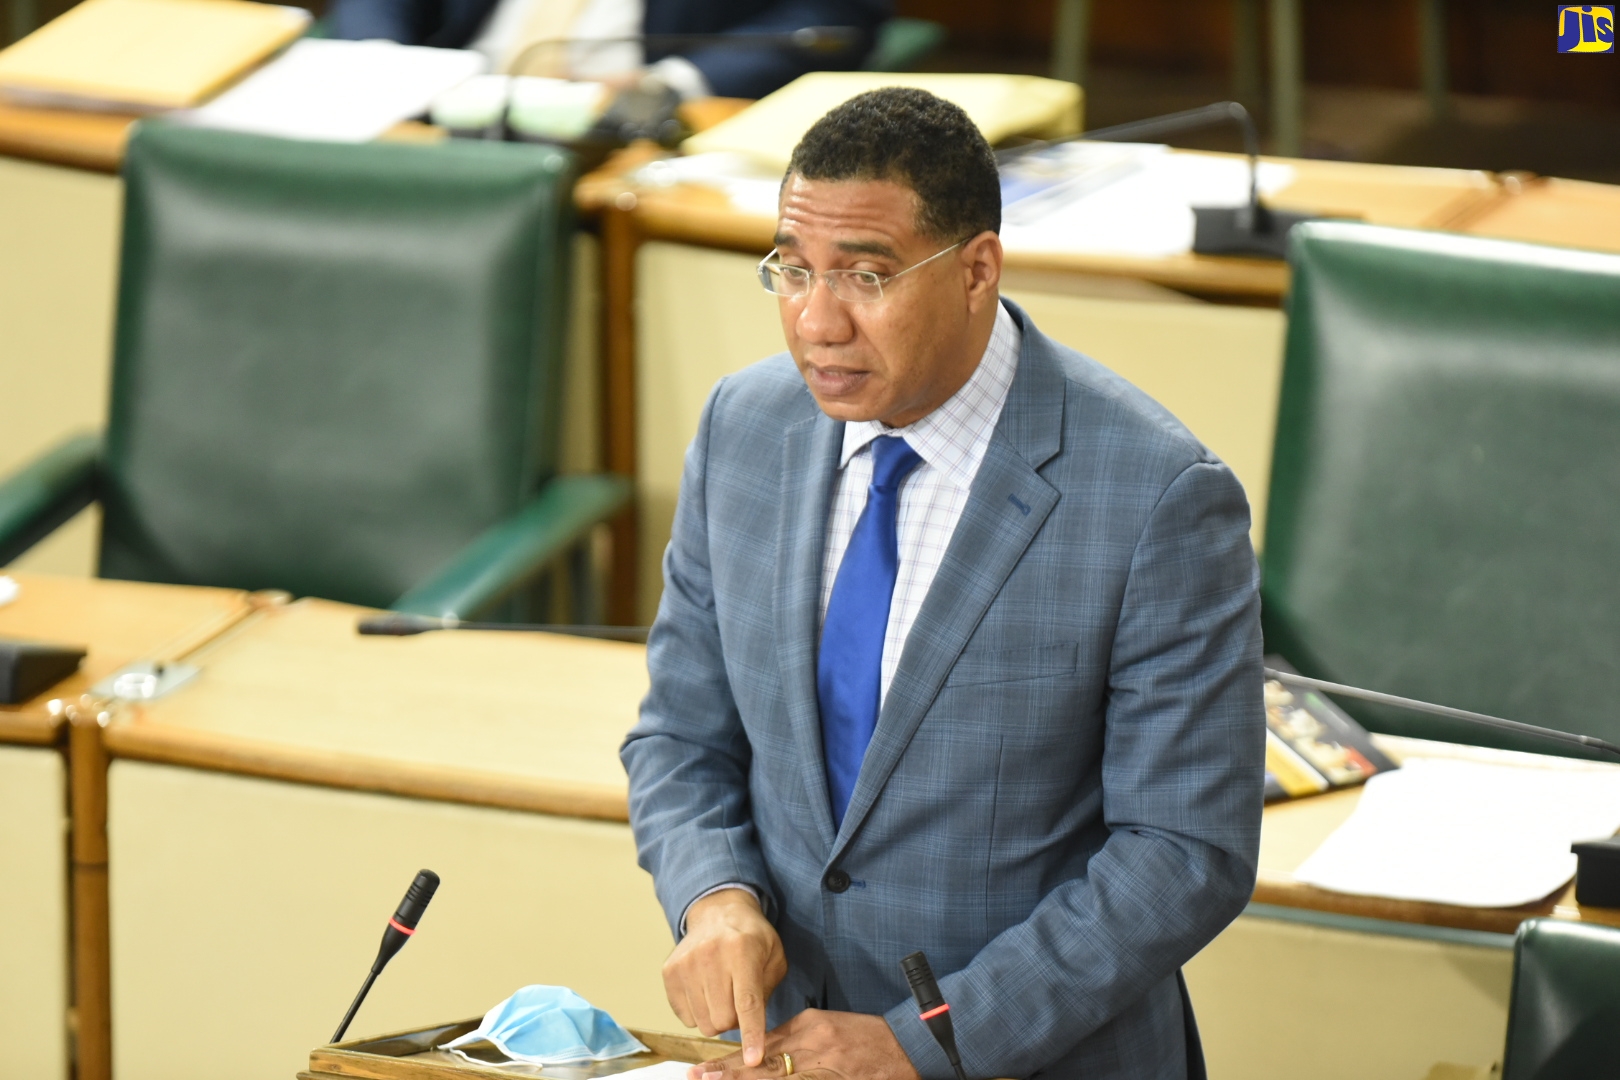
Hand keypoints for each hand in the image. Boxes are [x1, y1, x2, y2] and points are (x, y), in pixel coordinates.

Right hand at [664, 888, 787, 1065]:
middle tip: (739, 1000)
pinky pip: (685, 1017)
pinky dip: (699, 1012)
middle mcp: (710, 956)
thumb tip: (751, 1030)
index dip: (751, 1034)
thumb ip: (767, 993)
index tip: (753, 1059)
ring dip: (716, 1017)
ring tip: (722, 993)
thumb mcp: (774, 958)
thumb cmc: (752, 939)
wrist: (718, 912)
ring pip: (703, 1023)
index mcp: (742, 950)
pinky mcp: (669, 972)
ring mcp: (686, 964)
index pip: (747, 1003)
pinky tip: (705, 990)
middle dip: (735, 1021)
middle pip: (723, 1020)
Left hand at [687, 1009, 920, 1079]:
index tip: (705, 1067)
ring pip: (776, 1079)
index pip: (762, 1043)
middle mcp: (812, 1044)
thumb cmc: (868, 1037)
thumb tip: (765, 1049)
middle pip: (763, 1063)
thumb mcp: (829, 1026)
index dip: (733, 1058)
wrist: (908, 1046)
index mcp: (809, 1025)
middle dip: (728, 1073)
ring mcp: (823, 1067)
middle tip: (698, 1078)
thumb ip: (797, 1036)